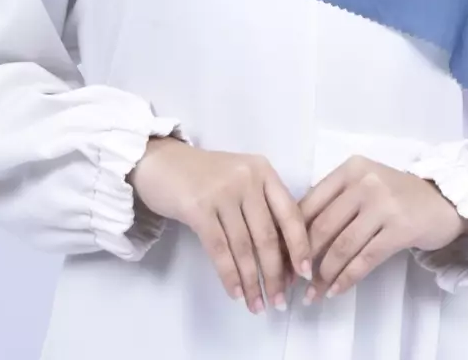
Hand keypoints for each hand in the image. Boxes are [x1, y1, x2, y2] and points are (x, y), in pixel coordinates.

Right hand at [127, 137, 311, 314]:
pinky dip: (229, 275)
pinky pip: (219, 249)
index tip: (305, 274)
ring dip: (252, 281)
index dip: (299, 246)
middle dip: (275, 274)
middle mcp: (247, 178)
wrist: (162, 162)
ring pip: (244, 247)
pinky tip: (236, 293)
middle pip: (267, 235)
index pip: (290, 213)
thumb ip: (262, 207)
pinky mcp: (198, 208)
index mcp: (263, 170)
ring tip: (258, 305)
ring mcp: (222, 192)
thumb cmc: (206, 176)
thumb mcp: (241, 180)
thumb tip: (284, 258)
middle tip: (280, 301)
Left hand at [297, 154, 467, 303]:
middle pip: (323, 226)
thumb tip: (295, 236)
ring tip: (313, 294)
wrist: (441, 201)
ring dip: (324, 274)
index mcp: (350, 168)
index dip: (293, 233)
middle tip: (294, 281)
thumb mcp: (363, 184)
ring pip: (342, 246)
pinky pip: (365, 259)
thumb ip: (334, 200)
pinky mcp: (399, 229)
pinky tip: (336, 290)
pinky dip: (347, 278)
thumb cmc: (395, 195)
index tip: (282, 258)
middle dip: (304, 258)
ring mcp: (383, 204)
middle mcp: (364, 182)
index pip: (311, 202)